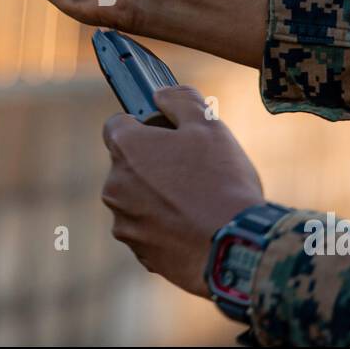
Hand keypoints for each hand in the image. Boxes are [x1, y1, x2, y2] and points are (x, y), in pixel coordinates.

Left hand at [101, 86, 264, 297]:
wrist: (235, 247)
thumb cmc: (221, 181)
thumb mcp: (208, 124)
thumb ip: (179, 99)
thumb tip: (161, 95)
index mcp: (125, 149)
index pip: (117, 125)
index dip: (144, 126)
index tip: (168, 134)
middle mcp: (114, 187)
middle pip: (129, 166)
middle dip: (154, 165)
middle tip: (193, 169)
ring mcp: (125, 223)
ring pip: (139, 201)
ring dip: (160, 199)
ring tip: (199, 202)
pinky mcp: (141, 254)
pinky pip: (151, 232)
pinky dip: (168, 228)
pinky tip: (197, 228)